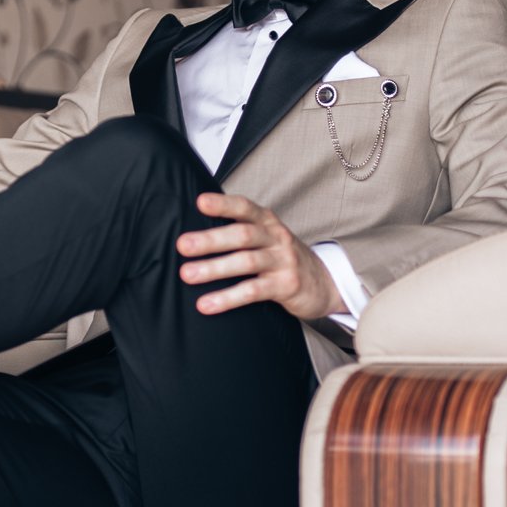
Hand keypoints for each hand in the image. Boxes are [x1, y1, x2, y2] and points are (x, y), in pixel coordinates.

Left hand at [177, 192, 341, 319]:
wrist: (324, 284)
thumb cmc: (282, 259)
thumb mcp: (267, 239)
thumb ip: (240, 232)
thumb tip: (195, 233)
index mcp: (267, 222)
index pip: (244, 208)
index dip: (223, 204)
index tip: (200, 202)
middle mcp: (276, 238)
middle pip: (242, 235)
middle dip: (210, 240)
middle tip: (183, 245)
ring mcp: (283, 261)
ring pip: (246, 262)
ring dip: (214, 268)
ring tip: (187, 274)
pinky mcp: (286, 286)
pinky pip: (253, 291)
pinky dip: (228, 298)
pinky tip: (207, 304)